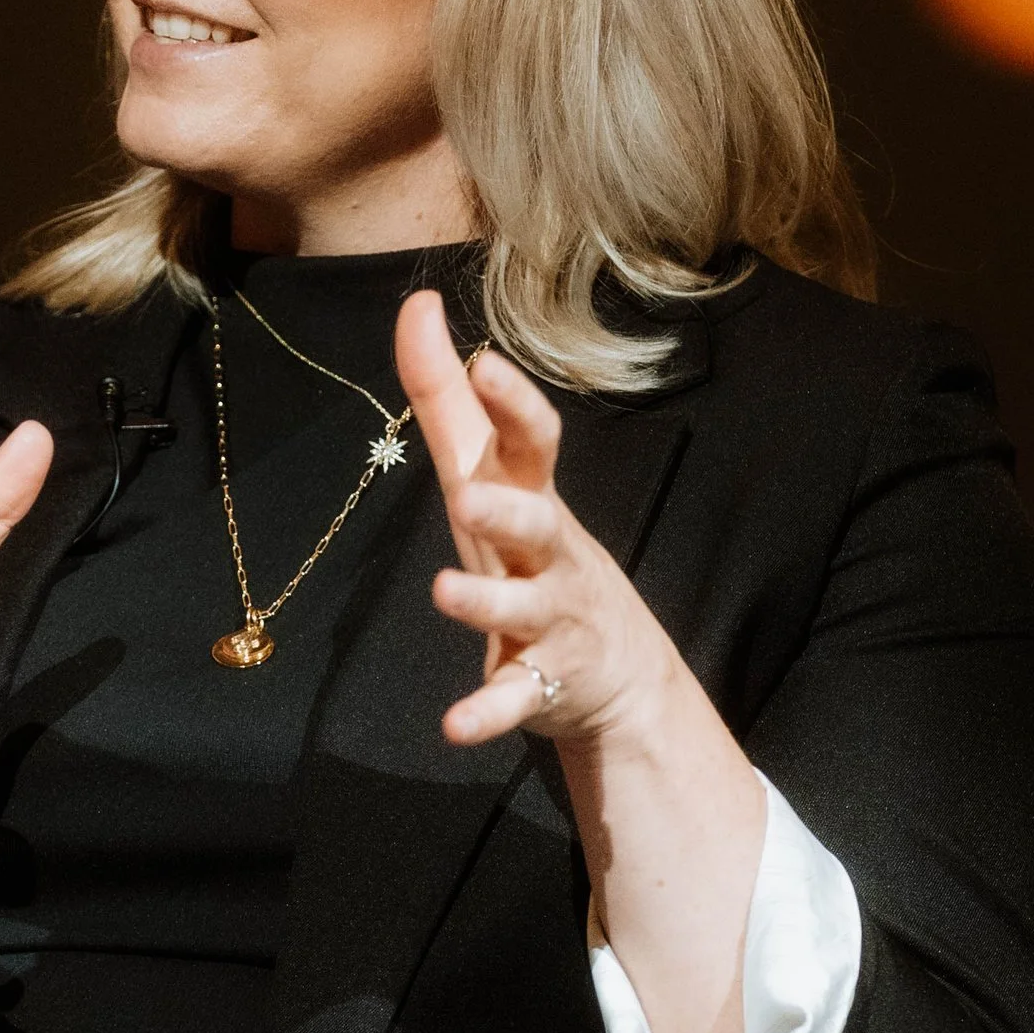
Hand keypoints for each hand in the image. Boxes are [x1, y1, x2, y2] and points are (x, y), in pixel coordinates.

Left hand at [393, 290, 689, 753]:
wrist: (618, 672)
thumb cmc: (536, 554)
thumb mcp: (494, 478)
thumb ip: (450, 399)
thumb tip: (415, 306)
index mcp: (534, 500)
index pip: (534, 446)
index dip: (513, 407)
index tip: (484, 363)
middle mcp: (549, 557)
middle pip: (538, 526)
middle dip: (507, 512)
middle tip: (468, 498)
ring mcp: (551, 621)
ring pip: (524, 611)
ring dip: (487, 605)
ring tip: (445, 594)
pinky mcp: (543, 684)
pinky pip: (517, 699)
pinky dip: (488, 711)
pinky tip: (454, 726)